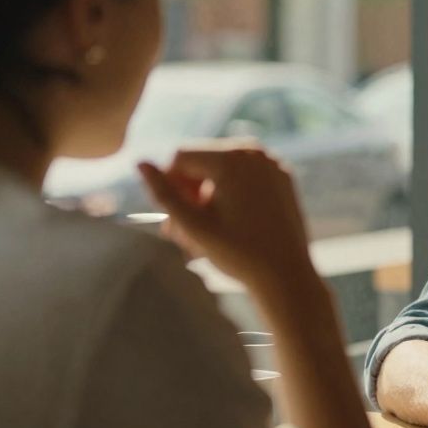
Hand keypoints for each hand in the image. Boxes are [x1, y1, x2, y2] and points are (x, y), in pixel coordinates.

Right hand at [137, 142, 315, 293]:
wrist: (286, 275)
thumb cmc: (238, 254)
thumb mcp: (192, 225)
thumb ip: (163, 193)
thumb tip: (140, 162)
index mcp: (232, 158)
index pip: (180, 157)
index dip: (171, 187)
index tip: (176, 219)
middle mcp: (254, 151)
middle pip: (201, 159)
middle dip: (189, 190)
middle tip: (185, 230)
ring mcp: (272, 162)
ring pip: (222, 167)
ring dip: (207, 193)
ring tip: (205, 230)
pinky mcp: (282, 175)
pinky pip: (246, 174)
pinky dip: (232, 192)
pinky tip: (231, 221)